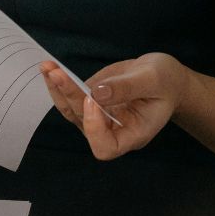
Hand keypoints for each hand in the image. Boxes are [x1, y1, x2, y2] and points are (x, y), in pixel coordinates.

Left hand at [40, 54, 185, 161]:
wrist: (164, 77)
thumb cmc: (166, 83)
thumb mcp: (154, 80)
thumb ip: (127, 88)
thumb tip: (97, 93)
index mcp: (133, 134)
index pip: (105, 147)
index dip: (94, 128)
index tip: (93, 100)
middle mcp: (112, 131)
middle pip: (84, 122)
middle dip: (70, 97)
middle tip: (59, 73)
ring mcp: (98, 117)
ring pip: (71, 111)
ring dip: (58, 90)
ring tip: (48, 68)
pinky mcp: (90, 102)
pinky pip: (70, 98)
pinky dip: (59, 84)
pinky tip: (50, 69)